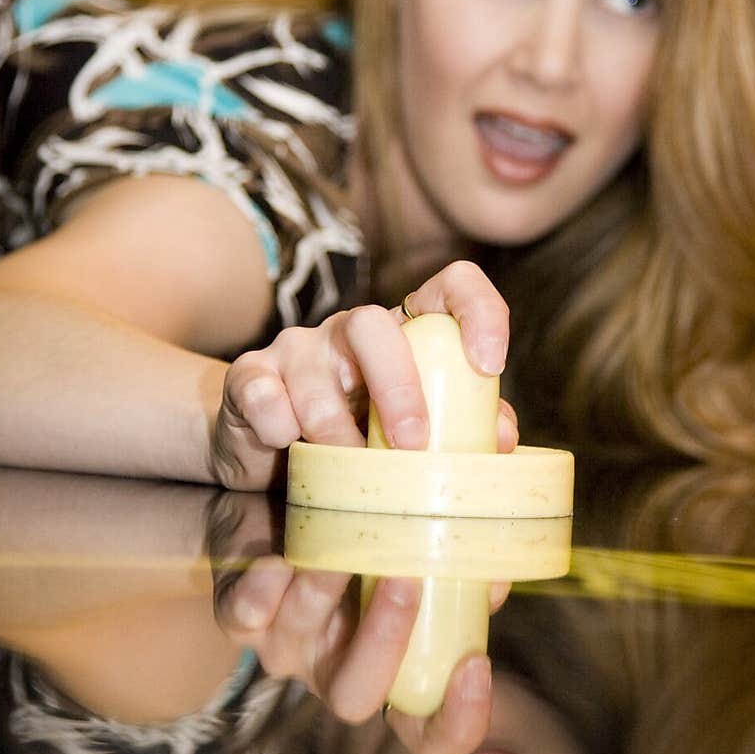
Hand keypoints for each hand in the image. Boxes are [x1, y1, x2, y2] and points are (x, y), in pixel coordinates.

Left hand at [208, 489, 511, 753]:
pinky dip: (260, 590)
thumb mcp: (424, 531)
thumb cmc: (376, 524)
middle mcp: (338, 669)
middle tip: (408, 582)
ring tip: (345, 545)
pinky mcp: (241, 613)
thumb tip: (497, 524)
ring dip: (323, 598)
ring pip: (296, 648)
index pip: (430, 737)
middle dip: (383, 644)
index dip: (457, 722)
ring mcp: (287, 647)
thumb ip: (464, 536)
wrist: (284, 496)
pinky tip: (281, 556)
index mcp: (396, 670)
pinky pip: (241, 616)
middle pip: (355, 699)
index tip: (477, 666)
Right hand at [210, 259, 516, 490]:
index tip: (489, 364)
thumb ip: (463, 427)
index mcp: (405, 334)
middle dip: (396, 385)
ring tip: (346, 466)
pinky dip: (277, 423)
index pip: (450, 287)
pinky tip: (286, 445)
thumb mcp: (416, 431)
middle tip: (411, 443)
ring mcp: (297, 348)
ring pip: (313, 368)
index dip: (478, 312)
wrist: (269, 452)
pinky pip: (259, 389)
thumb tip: (504, 438)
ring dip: (333, 426)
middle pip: (373, 323)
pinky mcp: (250, 376)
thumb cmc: (360, 437)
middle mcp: (350, 331)